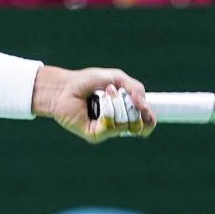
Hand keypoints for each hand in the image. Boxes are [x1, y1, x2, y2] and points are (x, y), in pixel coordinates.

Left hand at [32, 66, 155, 142]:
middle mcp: (118, 123)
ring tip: (102, 95)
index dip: (149, 119)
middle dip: (128, 104)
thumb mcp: (117, 79)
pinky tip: (97, 105)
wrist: (64, 86)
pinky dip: (107, 112)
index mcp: (126, 111)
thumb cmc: (88, 81)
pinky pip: (110, 127)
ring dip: (115, 104)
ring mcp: (106, 130)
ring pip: (124, 123)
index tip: (146, 110)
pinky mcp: (95, 135)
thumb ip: (135, 88)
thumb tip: (146, 106)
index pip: (145, 123)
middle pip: (137, 122)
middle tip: (113, 92)